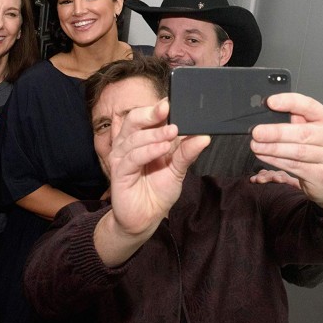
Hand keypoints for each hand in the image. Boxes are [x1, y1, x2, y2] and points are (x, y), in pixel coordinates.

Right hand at [108, 99, 209, 235]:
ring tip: (172, 132)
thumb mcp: (178, 170)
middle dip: (151, 113)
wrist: (145, 219)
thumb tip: (204, 136)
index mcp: (142, 139)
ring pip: (134, 138)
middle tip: (167, 110)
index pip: (146, 116)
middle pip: (134, 120)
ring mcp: (122, 158)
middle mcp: (129, 145)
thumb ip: (187, 152)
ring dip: (154, 133)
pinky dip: (148, 151)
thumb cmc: (158, 192)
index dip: (157, 108)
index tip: (172, 103)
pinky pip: (132, 157)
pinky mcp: (118, 172)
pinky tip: (162, 148)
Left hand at [250, 93, 322, 209]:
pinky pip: (295, 166)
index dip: (290, 102)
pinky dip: (276, 160)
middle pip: (303, 133)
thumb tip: (268, 111)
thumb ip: (294, 119)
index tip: (270, 102)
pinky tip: (263, 156)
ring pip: (297, 152)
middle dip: (276, 133)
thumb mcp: (310, 129)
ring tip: (255, 146)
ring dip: (272, 149)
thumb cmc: (316, 149)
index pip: (310, 106)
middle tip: (257, 132)